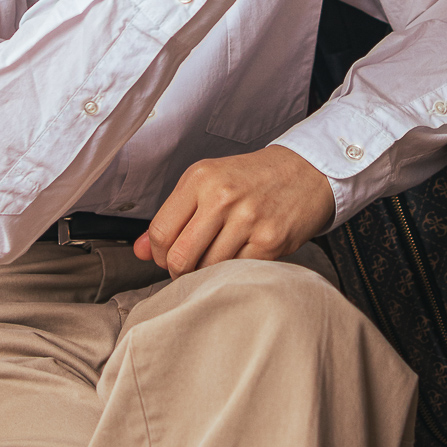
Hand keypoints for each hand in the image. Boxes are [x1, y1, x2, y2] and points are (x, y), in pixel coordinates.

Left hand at [133, 144, 335, 276]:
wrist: (306, 172)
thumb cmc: (253, 179)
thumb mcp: (209, 183)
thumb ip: (173, 216)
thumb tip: (140, 251)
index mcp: (200, 178)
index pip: (160, 232)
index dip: (159, 254)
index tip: (168, 256)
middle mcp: (222, 196)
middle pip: (179, 257)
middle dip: (179, 271)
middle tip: (190, 266)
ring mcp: (248, 219)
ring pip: (207, 270)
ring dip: (207, 274)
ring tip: (219, 258)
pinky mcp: (270, 241)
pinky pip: (237, 272)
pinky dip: (234, 272)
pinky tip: (241, 256)